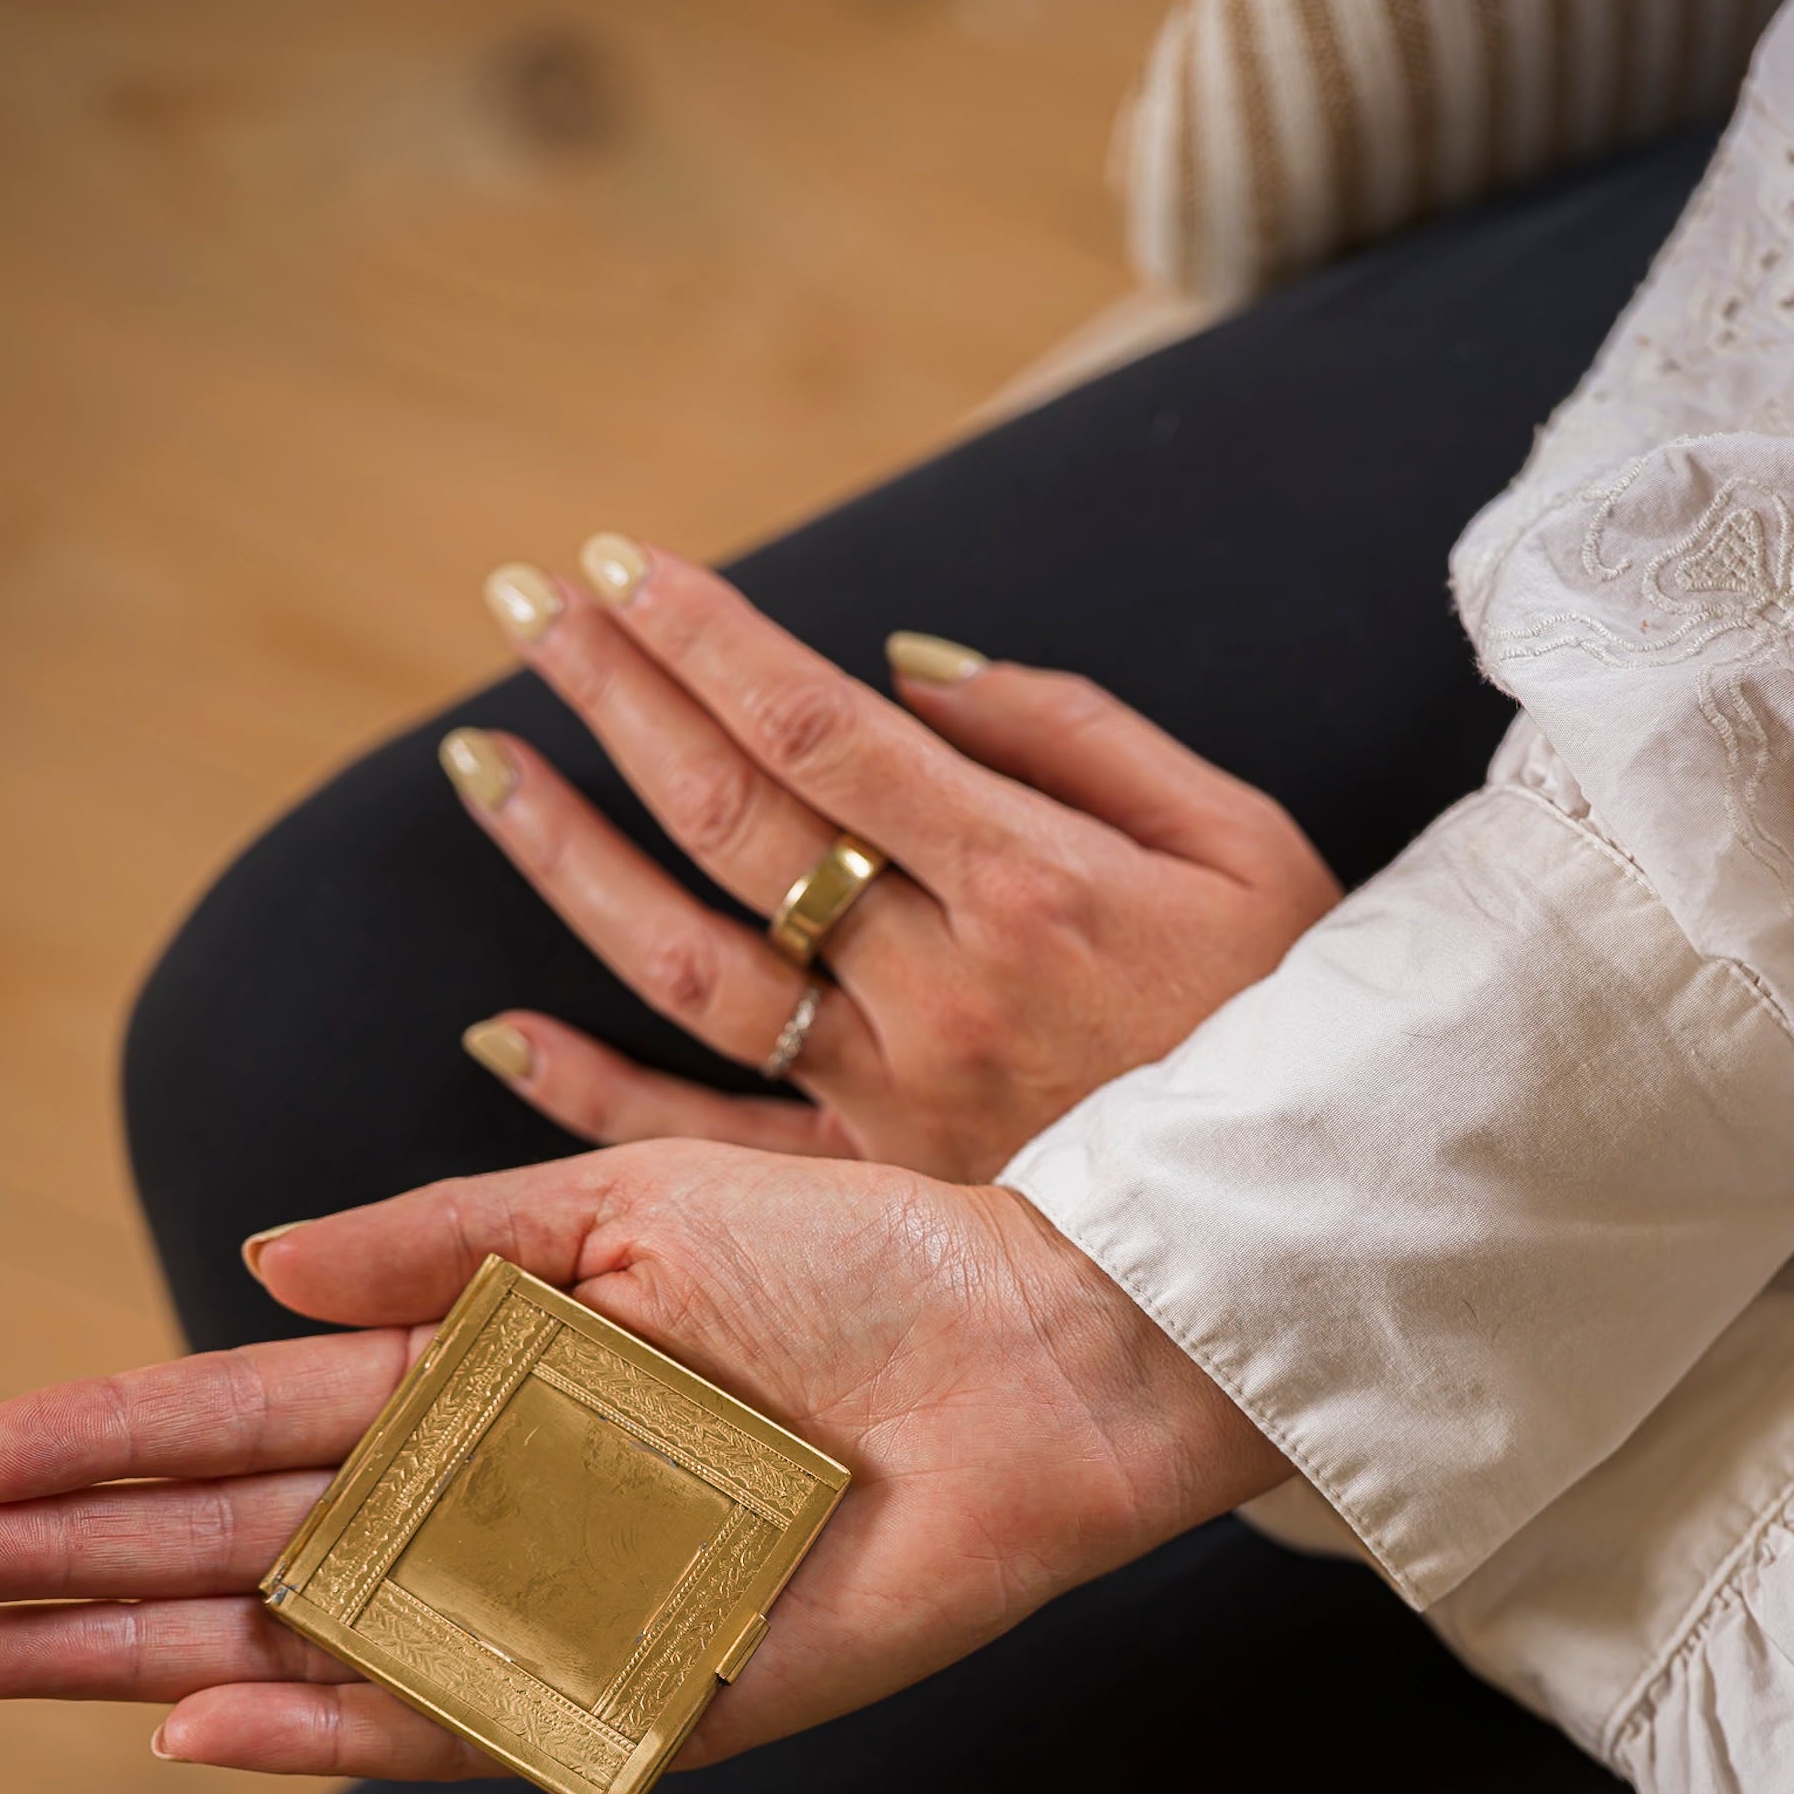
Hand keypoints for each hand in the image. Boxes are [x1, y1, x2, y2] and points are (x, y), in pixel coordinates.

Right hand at [0, 1145, 1284, 1779]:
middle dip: (63, 1566)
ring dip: (140, 1650)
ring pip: (309, 1640)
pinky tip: (201, 1708)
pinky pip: (466, 1718)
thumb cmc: (861, 1265)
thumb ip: (446, 1243)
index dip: (95, 1440)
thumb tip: (258, 1254)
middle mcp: (496, 1501)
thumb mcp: (637, 1206)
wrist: (1035, 1355)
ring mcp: (560, 1603)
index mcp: (481, 1380)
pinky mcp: (651, 1692)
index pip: (239, 1422)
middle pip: (232, 1547)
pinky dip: (334, 1721)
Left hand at [448, 540, 1337, 1179]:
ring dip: (569, 858)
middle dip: (616, 695)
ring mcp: (888, 1094)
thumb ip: (1078, 738)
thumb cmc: (1292, 1015)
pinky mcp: (871, 1188)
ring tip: (476, 763)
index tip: (619, 563)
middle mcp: (937, 983)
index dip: (706, 637)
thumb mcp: (1241, 842)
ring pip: (690, 963)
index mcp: (1029, 879)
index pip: (820, 729)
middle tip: (523, 600)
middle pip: (735, 818)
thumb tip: (903, 670)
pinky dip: (593, 1092)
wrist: (1317, 1230)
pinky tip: (497, 1028)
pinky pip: (707, 1141)